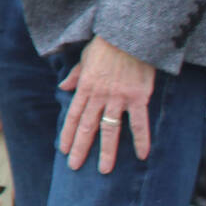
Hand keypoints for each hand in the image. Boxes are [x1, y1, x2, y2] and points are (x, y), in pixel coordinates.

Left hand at [59, 35, 156, 172]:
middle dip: (80, 148)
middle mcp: (99, 96)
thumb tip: (64, 86)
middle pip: (87, 127)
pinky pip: (139, 123)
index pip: (73, 116)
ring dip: (107, 151)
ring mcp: (118, 98)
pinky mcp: (138, 98)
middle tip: (75, 167)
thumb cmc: (106, 45)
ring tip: (104, 170)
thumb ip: (75, 75)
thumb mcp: (84, 58)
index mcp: (85, 88)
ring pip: (110, 130)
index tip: (64, 150)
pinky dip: (140, 139)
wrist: (128, 35)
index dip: (67, 134)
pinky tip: (141, 155)